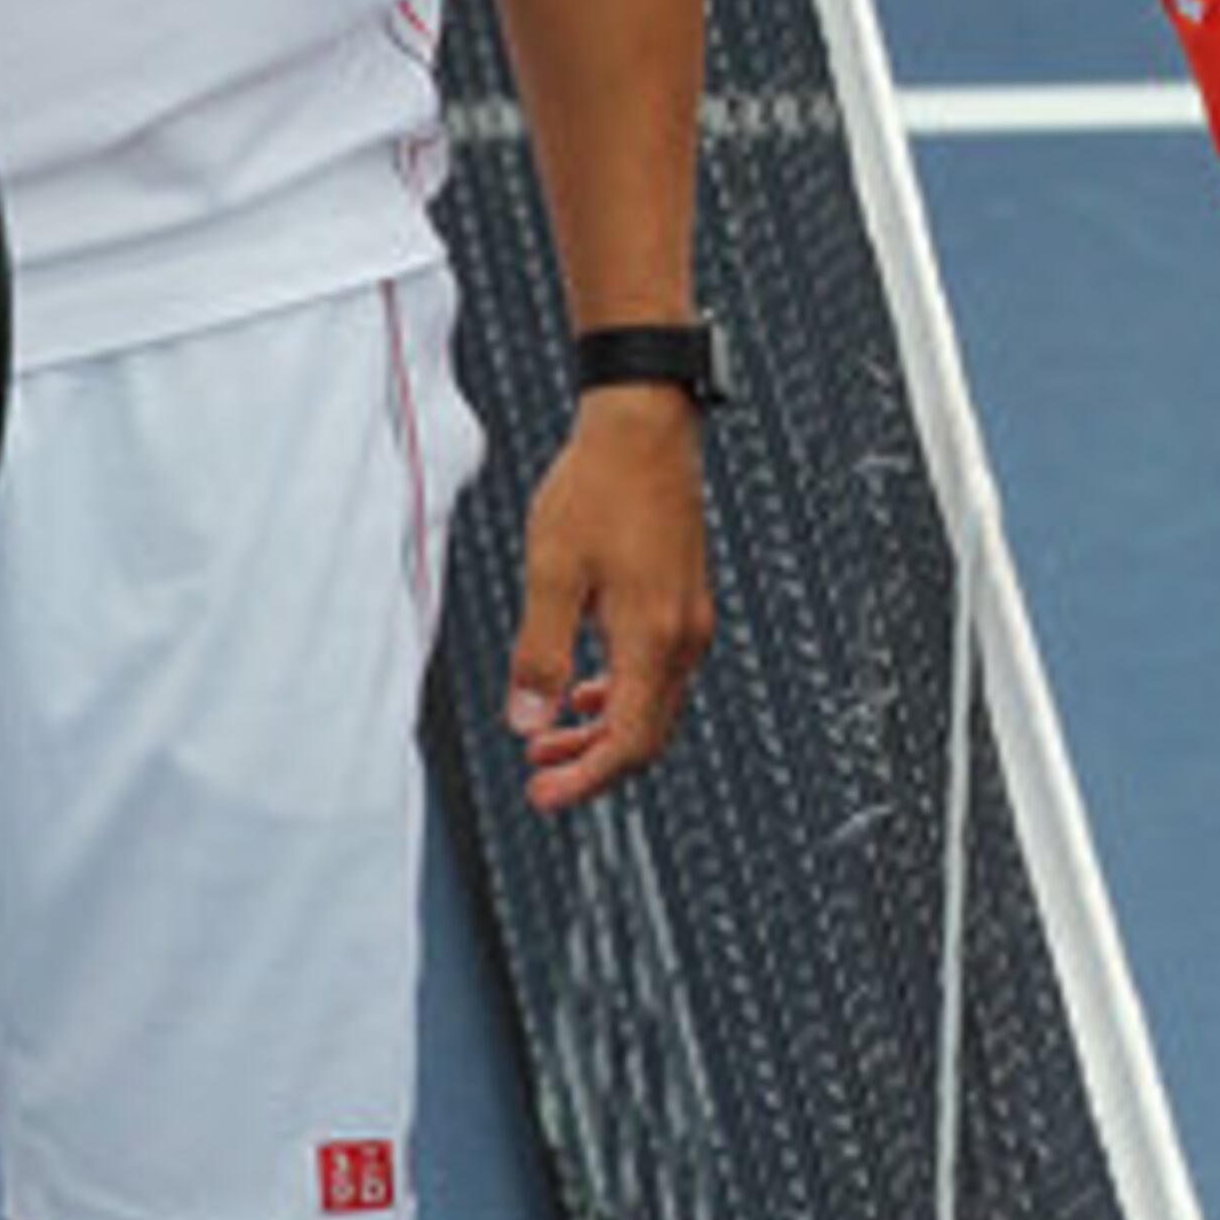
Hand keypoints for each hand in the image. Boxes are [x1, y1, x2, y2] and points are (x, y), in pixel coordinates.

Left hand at [505, 388, 714, 810]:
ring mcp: (691, 617)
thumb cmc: (597, 487)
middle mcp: (683, 636)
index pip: (627, 741)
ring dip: (604, 730)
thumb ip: (540, 653)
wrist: (645, 423)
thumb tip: (528, 723)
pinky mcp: (686, 598)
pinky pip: (661, 672)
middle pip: (647, 734)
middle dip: (592, 764)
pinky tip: (586, 687)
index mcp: (652, 636)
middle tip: (538, 778)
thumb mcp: (552, 572)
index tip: (541, 795)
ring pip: (655, 705)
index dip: (584, 779)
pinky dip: (622, 694)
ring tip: (550, 738)